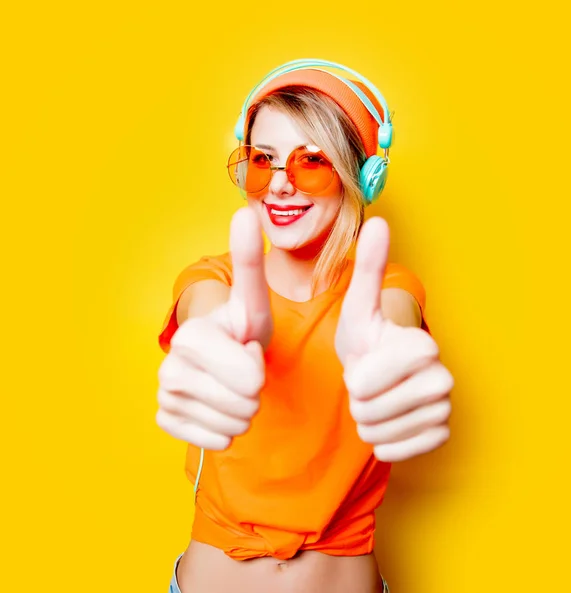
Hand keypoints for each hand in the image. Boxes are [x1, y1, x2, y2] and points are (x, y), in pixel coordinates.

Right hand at [156, 208, 272, 449]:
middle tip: (240, 371)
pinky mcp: (165, 420)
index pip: (251, 380)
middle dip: (253, 392)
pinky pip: (217, 441)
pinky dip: (226, 427)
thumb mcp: (253, 301)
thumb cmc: (240, 330)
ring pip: (233, 427)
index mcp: (190, 337)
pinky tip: (217, 403)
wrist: (219, 358)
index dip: (259, 368)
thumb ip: (249, 262)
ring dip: (242, 410)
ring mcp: (164, 397)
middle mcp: (169, 368)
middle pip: (245, 406)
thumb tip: (244, 212)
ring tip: (230, 385)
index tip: (245, 350)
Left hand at [335, 217, 452, 461]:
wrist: (384, 373)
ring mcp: (445, 410)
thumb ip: (367, 268)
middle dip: (358, 400)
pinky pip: (393, 451)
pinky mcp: (441, 436)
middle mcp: (443, 378)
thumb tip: (378, 221)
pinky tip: (388, 418)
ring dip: (367, 419)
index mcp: (423, 346)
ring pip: (379, 432)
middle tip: (370, 383)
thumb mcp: (359, 308)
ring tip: (377, 397)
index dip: (353, 377)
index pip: (365, 383)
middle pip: (370, 410)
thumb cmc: (367, 339)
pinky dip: (381, 439)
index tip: (364, 363)